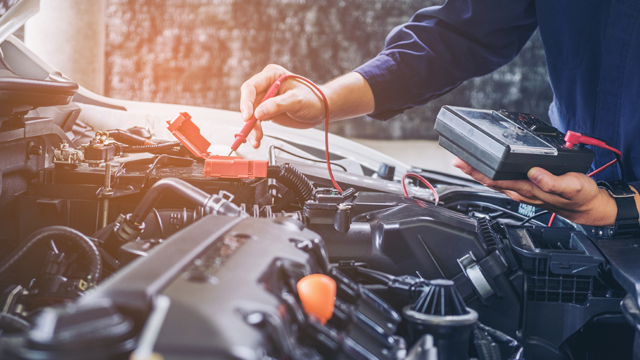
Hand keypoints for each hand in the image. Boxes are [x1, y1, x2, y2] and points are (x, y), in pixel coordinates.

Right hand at [239, 64, 326, 147]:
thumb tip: (258, 113)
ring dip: (252, 128)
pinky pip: (256, 121)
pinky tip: (257, 138)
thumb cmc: (313, 99)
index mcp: (272, 75)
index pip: (251, 87)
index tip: (248, 116)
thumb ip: (277, 105)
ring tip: (257, 139)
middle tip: (252, 130)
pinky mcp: (267, 111)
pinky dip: (256, 131)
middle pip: (249, 102)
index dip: (246, 102)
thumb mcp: (297, 100)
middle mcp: (266, 86)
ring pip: (251, 114)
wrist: (321, 109)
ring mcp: (266, 99)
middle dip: (249, 118)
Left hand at [452, 158, 618, 225]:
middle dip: (473, 171)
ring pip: (496, 182)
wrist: (588, 207)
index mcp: (530, 189)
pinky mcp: (527, 188)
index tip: (465, 162)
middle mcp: (522, 192)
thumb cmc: (581, 197)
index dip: (479, 172)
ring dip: (480, 173)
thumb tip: (534, 172)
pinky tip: (487, 169)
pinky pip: (504, 182)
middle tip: (456, 159)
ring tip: (465, 162)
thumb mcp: (573, 187)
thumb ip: (552, 182)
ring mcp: (523, 191)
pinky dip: (492, 175)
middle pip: (491, 181)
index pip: (498, 180)